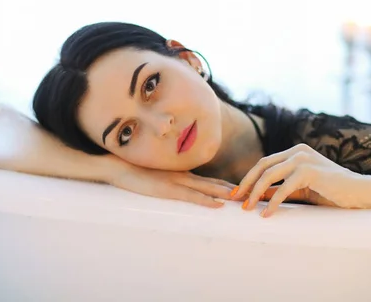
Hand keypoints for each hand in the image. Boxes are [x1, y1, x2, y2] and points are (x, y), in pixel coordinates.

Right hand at [111, 164, 236, 207]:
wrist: (118, 166)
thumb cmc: (135, 173)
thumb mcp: (158, 180)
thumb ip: (171, 184)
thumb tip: (182, 193)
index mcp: (184, 175)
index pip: (212, 182)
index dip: (229, 187)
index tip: (246, 192)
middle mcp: (185, 177)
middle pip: (216, 184)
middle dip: (235, 191)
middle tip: (253, 196)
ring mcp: (177, 182)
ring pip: (208, 189)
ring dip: (227, 194)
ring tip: (244, 200)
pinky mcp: (167, 189)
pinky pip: (191, 196)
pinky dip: (206, 200)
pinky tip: (218, 204)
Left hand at [232, 144, 362, 216]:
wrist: (358, 193)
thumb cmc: (330, 192)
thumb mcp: (300, 189)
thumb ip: (280, 188)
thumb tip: (258, 196)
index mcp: (295, 151)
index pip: (264, 163)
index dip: (249, 178)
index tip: (237, 193)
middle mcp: (297, 151)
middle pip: (263, 166)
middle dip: (247, 183)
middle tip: (235, 199)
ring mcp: (303, 158)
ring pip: (270, 175)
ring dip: (256, 193)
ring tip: (248, 208)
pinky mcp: (309, 171)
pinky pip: (284, 188)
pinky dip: (273, 202)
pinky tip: (267, 214)